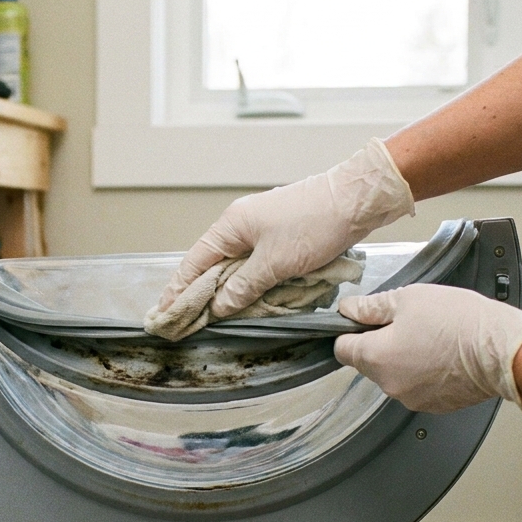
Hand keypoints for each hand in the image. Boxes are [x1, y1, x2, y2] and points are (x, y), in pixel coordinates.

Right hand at [157, 138, 414, 317]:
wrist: (357, 199)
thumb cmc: (315, 224)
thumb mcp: (275, 264)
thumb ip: (243, 287)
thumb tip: (219, 307)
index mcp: (231, 226)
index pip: (194, 263)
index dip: (177, 290)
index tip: (164, 313)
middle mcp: (241, 225)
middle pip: (211, 265)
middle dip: (199, 294)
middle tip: (185, 322)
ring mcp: (262, 229)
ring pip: (235, 266)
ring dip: (226, 291)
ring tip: (212, 318)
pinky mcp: (282, 235)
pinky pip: (256, 264)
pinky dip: (249, 283)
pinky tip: (248, 301)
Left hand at [334, 284, 521, 413]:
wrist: (502, 350)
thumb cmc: (459, 321)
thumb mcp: (408, 299)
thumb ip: (371, 307)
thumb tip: (348, 309)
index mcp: (375, 358)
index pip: (342, 349)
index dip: (349, 332)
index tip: (363, 321)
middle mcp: (388, 384)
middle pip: (368, 363)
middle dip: (380, 344)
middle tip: (406, 323)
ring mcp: (411, 398)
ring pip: (394, 375)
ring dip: (403, 359)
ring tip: (430, 337)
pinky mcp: (434, 405)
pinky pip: (417, 386)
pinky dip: (424, 373)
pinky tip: (442, 355)